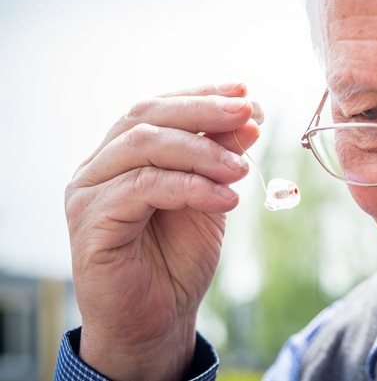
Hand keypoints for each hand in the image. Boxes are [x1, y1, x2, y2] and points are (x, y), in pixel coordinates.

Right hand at [65, 83, 260, 379]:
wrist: (158, 320)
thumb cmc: (179, 258)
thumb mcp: (210, 196)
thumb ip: (220, 157)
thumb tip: (250, 116)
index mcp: (124, 154)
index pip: (158, 107)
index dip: (201, 94)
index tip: (246, 92)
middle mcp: (99, 166)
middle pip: (145, 115)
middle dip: (203, 110)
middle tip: (247, 113)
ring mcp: (89, 191)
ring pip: (143, 145)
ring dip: (201, 151)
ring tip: (242, 168)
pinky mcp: (90, 221)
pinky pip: (142, 187)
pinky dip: (189, 187)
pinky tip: (225, 199)